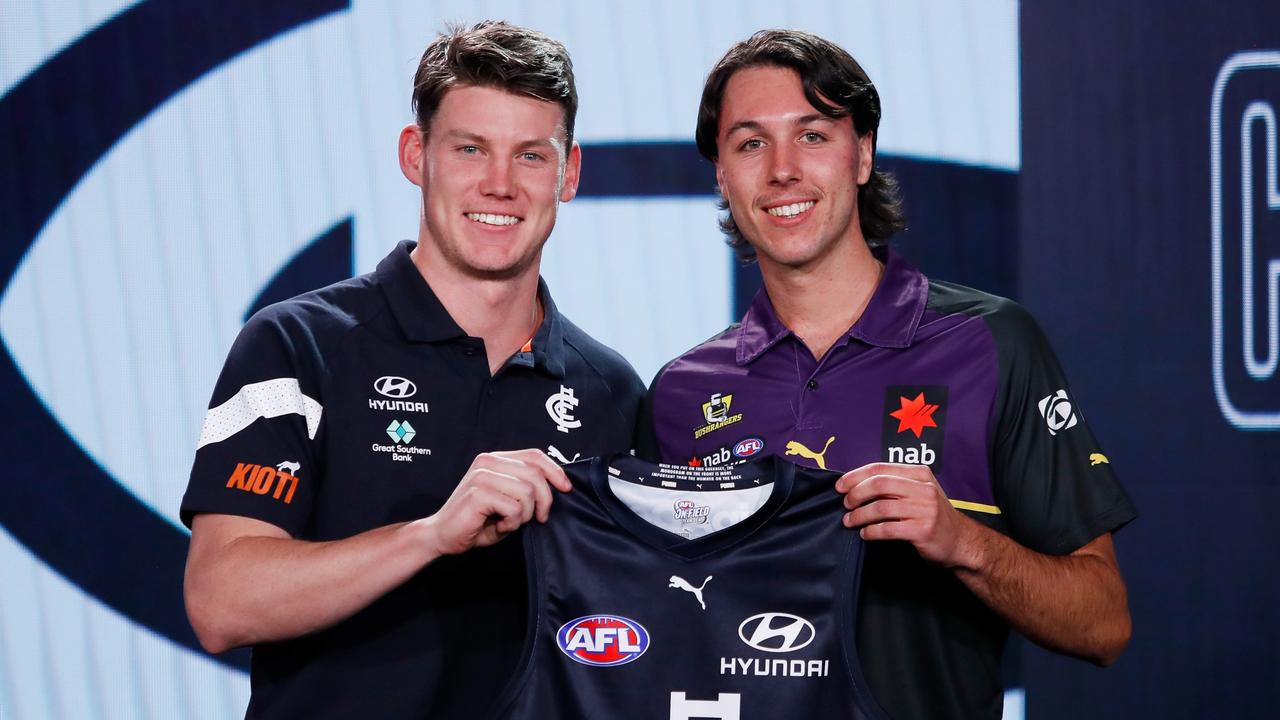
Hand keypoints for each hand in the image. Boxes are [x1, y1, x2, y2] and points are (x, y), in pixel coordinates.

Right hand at [421, 449, 570, 556]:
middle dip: (545, 500)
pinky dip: (512, 523)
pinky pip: (515, 509)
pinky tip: (499, 526)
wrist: (442, 535)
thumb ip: (526, 488)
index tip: (566, 488)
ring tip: (510, 521)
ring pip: (528, 492)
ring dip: (526, 514)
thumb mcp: (507, 500)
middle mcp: (488, 462)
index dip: (555, 471)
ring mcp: (482, 476)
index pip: (535, 455)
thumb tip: (558, 486)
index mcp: (495, 460)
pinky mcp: (478, 493)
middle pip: (535, 474)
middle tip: (539, 518)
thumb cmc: (476, 520)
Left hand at [835, 462, 976, 568]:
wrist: (960, 541)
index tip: (840, 486)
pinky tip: (865, 534)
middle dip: (856, 494)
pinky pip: (888, 528)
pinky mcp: (923, 530)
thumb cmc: (932, 516)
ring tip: (850, 521)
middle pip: (878, 484)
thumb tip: (855, 484)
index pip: (880, 468)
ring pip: (880, 508)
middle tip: (846, 504)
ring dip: (859, 515)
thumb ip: (894, 485)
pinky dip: (871, 531)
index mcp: (920, 474)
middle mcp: (924, 489)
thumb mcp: (918, 492)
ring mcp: (925, 509)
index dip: (855, 476)